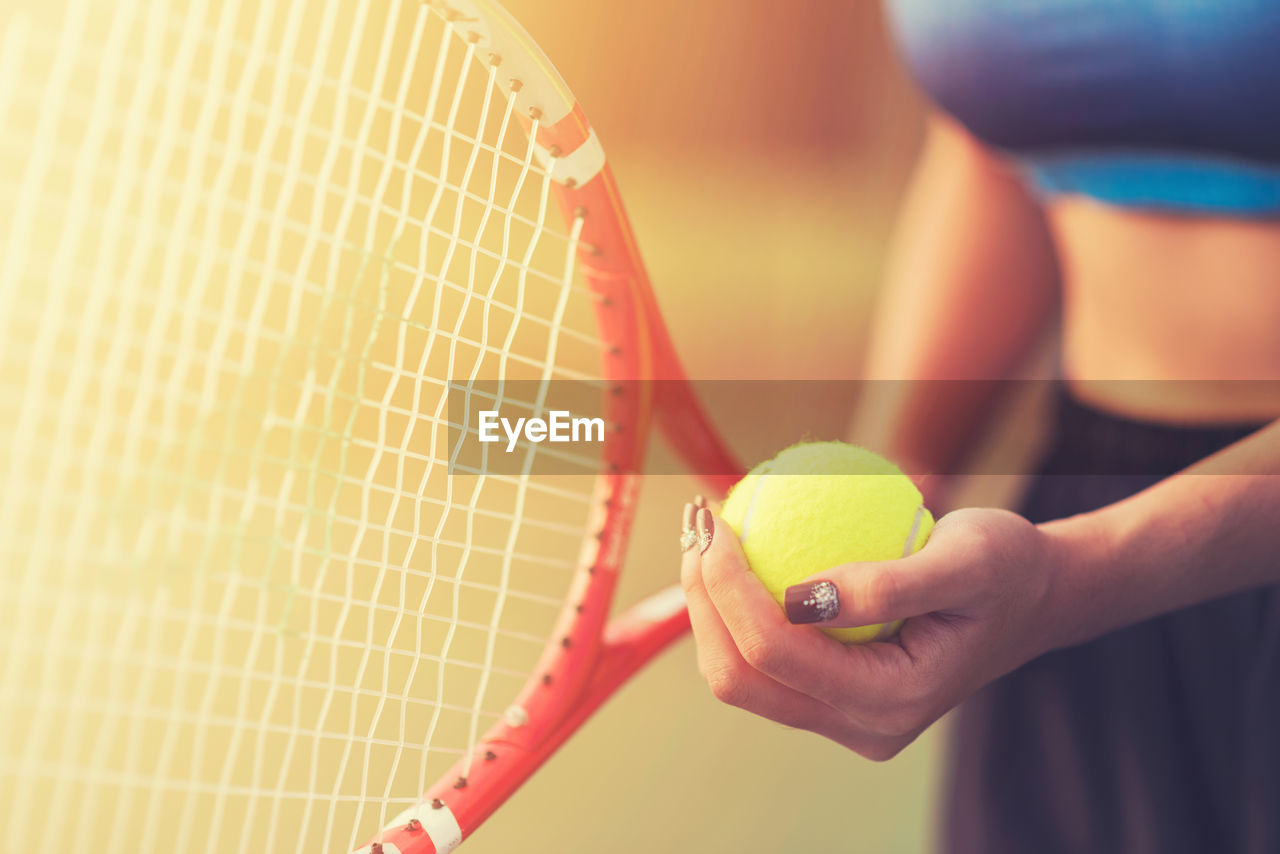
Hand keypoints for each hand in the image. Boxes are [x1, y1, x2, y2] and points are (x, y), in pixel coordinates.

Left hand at [679, 499, 1057, 760]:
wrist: (1035, 598)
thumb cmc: (1009, 568)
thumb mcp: (971, 558)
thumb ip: (890, 584)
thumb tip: (797, 595)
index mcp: (890, 701)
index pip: (775, 652)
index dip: (727, 588)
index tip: (718, 520)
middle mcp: (860, 726)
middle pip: (739, 679)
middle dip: (701, 601)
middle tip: (699, 522)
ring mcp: (842, 718)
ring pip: (740, 676)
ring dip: (708, 607)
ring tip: (705, 533)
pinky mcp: (832, 697)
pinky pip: (764, 658)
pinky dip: (735, 608)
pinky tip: (732, 549)